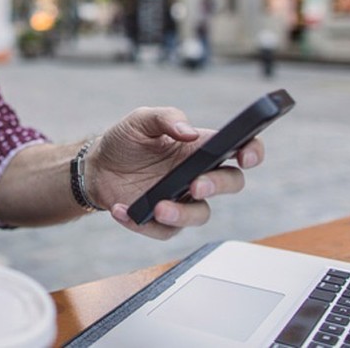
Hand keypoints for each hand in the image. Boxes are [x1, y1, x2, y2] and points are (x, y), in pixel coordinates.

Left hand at [88, 107, 264, 239]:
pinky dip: (142, 223)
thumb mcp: (141, 120)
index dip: (252, 152)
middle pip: (231, 183)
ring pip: (201, 214)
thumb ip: (166, 118)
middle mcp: (197, 174)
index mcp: (200, 148)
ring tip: (158, 207)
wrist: (97, 166)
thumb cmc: (125, 140)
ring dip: (182, 214)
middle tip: (196, 185)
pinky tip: (122, 210)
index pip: (239, 148)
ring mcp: (182, 200)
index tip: (245, 156)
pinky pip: (164, 231)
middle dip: (218, 185)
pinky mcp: (162, 221)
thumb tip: (189, 132)